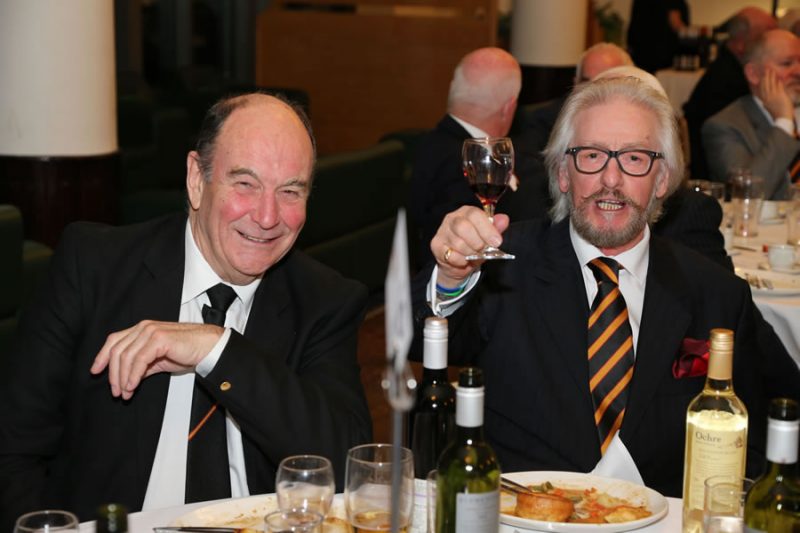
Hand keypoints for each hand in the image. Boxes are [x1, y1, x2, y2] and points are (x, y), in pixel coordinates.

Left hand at [90, 320, 224, 399]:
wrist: (208, 348)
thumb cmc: (188, 351)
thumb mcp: (159, 359)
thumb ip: (143, 365)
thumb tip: (128, 378)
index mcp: (142, 330)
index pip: (114, 340)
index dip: (102, 356)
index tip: (96, 371)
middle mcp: (144, 328)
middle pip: (117, 350)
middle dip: (113, 373)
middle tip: (115, 391)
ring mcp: (151, 331)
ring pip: (126, 356)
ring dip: (122, 378)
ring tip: (125, 392)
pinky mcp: (159, 339)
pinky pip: (139, 359)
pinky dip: (133, 375)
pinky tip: (132, 386)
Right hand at [431, 206, 509, 287]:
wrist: (459, 263)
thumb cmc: (474, 245)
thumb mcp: (488, 237)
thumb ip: (496, 228)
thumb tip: (504, 219)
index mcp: (466, 212)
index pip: (474, 214)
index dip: (487, 229)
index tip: (496, 242)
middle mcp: (452, 218)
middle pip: (463, 227)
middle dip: (477, 242)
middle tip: (484, 250)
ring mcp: (442, 231)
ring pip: (457, 243)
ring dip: (470, 253)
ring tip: (474, 256)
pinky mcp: (436, 245)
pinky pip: (450, 255)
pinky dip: (461, 261)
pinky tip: (464, 260)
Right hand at [757, 67, 793, 121]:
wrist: (782, 118)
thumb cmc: (778, 114)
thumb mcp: (770, 107)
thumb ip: (768, 102)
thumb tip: (765, 102)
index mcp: (764, 100)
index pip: (761, 88)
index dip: (761, 81)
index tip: (762, 75)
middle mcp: (767, 97)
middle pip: (765, 84)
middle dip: (765, 76)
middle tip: (766, 69)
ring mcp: (773, 96)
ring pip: (770, 84)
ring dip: (771, 76)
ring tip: (771, 70)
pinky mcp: (780, 96)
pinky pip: (778, 87)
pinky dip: (778, 82)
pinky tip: (779, 78)